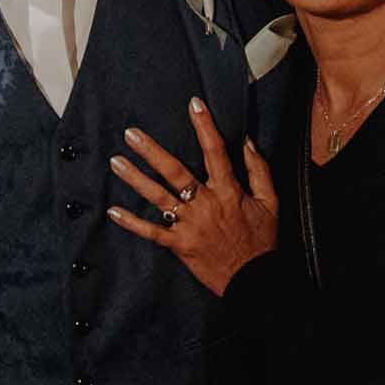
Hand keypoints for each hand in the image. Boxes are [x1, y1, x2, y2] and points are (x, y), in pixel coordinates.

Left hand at [105, 97, 277, 295]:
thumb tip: (247, 142)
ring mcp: (190, 225)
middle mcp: (206, 205)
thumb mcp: (271, 203)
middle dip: (152, 151)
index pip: (215, 152)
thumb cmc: (263, 242)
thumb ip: (258, 170)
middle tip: (131, 134)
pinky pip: (152, 232)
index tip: (194, 104)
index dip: (205, 126)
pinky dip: (132, 223)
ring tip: (116, 161)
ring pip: (158, 198)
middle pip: (175, 172)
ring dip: (136, 179)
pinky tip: (113, 211)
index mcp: (228, 192)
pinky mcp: (180, 245)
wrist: (255, 281)